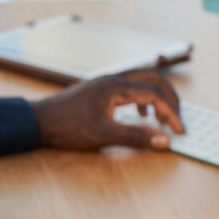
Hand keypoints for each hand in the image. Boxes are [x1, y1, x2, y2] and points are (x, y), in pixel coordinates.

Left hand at [30, 69, 184, 150]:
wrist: (38, 122)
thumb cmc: (67, 127)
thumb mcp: (104, 135)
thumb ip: (136, 137)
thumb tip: (165, 140)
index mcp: (116, 86)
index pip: (155, 93)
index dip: (171, 112)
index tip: (180, 131)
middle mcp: (114, 78)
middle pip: (154, 78)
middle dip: (170, 98)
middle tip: (178, 118)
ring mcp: (107, 82)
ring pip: (143, 81)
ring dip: (157, 97)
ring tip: (160, 119)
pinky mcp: (101, 89)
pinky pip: (131, 87)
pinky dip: (143, 99)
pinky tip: (140, 115)